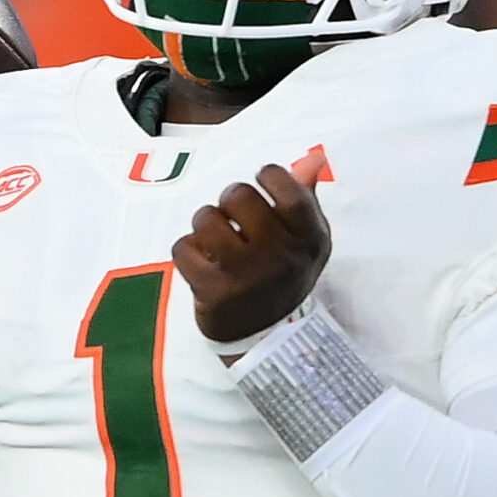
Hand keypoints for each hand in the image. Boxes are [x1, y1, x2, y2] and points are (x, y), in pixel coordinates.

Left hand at [172, 165, 329, 345]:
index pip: (288, 188)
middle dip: (229, 200)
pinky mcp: (214, 293)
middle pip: (239, 195)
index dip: (269, 176)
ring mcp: (247, 276)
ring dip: (205, 225)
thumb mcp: (306, 241)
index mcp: (309, 240)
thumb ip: (307, 198)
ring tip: (216, 243)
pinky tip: (204, 266)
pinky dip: (188, 253)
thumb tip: (312, 158)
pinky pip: (183, 247)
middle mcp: (281, 257)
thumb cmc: (283, 277)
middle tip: (234, 219)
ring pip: (206, 217)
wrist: (266, 339)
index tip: (261, 181)